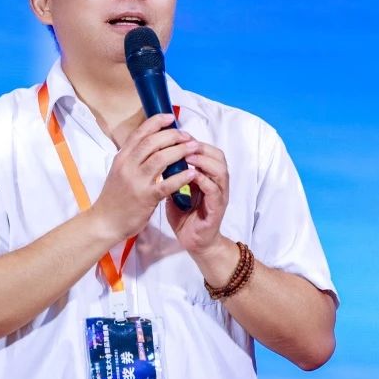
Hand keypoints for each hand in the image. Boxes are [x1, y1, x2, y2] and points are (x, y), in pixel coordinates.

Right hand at [91, 114, 196, 240]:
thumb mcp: (119, 171)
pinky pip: (166, 184)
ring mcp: (136, 182)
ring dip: (179, 151)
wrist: (105, 222)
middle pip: (152, 142)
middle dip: (172, 135)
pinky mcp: (146, 198)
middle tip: (186, 135)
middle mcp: (128, 166)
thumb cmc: (115, 197)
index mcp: (122, 158)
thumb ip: (134, 157)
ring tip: (194, 148)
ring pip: (160, 159)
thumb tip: (152, 142)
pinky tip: (192, 173)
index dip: (156, 122)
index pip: (139, 133)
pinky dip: (181, 177)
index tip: (170, 117)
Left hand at [166, 141, 228, 255]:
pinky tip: (192, 176)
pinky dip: (204, 181)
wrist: (193, 242)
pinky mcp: (217, 209)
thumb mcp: (176, 191)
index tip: (178, 136)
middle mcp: (217, 183)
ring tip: (188, 155)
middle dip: (201, 147)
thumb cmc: (185, 216)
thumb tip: (158, 158)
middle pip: (218, 156)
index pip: (208, 151)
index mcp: (208, 177)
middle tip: (184, 142)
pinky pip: (214, 190)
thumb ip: (172, 176)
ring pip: (220, 171)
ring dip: (204, 161)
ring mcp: (219, 196)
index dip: (195, 141)